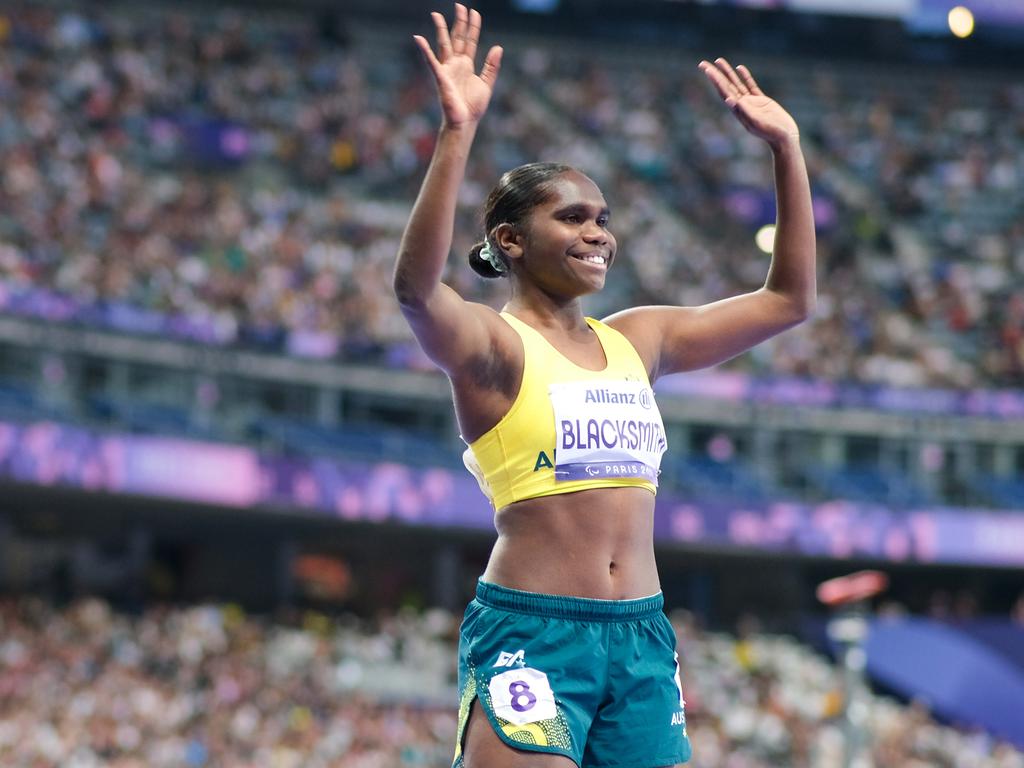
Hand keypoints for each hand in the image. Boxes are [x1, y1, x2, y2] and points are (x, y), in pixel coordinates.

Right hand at [414, 4, 502, 127]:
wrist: (465, 122)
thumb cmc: (473, 107)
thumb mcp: (487, 84)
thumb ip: (491, 66)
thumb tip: (498, 47)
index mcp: (466, 65)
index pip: (470, 41)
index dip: (472, 27)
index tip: (474, 12)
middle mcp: (455, 64)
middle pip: (456, 38)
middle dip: (459, 22)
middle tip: (460, 5)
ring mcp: (447, 69)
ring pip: (443, 44)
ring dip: (440, 29)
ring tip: (436, 14)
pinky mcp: (440, 77)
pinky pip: (431, 61)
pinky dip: (425, 49)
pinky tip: (418, 38)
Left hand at [699, 58, 798, 148]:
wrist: (783, 137)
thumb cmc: (771, 132)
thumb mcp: (757, 122)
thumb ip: (745, 112)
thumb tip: (731, 100)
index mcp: (738, 110)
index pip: (723, 92)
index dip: (715, 80)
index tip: (707, 70)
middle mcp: (741, 105)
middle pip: (725, 86)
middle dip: (715, 74)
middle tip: (702, 63)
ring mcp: (751, 102)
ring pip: (736, 83)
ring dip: (727, 72)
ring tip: (718, 61)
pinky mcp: (761, 100)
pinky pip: (750, 85)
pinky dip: (744, 76)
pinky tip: (739, 68)